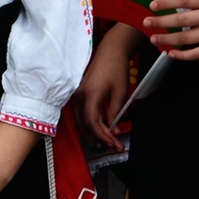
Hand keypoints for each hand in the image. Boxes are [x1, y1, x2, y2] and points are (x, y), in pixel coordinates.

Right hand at [76, 25, 139, 152]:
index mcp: (90, 95)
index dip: (102, 136)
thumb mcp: (120, 93)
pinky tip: (103, 130)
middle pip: (85, 125)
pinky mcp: (81, 94)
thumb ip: (114, 113)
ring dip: (94, 133)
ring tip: (108, 142)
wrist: (111, 51)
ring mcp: (78, 95)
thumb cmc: (116, 68)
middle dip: (99, 138)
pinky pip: (82, 114)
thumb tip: (112, 130)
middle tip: (114, 146)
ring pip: (81, 121)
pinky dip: (92, 124)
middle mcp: (80, 96)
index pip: (91, 123)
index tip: (113, 143)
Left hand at [143, 0, 198, 59]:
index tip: (152, 5)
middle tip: (146, 22)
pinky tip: (171, 53)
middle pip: (182, 19)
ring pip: (186, 38)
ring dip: (168, 39)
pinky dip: (182, 55)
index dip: (167, 2)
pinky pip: (197, 53)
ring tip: (154, 39)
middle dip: (161, 21)